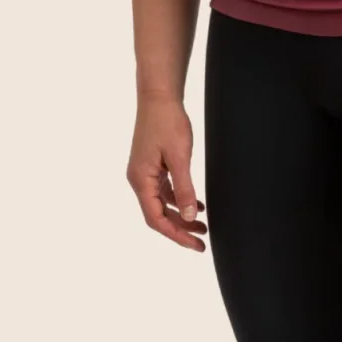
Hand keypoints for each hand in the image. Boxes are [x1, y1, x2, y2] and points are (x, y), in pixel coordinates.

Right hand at [126, 93, 207, 251]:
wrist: (159, 96)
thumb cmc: (167, 122)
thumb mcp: (180, 157)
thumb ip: (184, 188)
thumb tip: (191, 216)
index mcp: (141, 181)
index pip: (156, 219)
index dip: (176, 234)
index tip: (195, 244)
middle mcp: (139, 180)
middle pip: (158, 214)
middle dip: (180, 229)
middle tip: (202, 240)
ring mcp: (144, 172)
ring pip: (162, 203)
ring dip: (182, 215)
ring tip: (203, 225)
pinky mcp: (152, 165)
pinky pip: (164, 190)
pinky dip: (179, 198)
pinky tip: (196, 203)